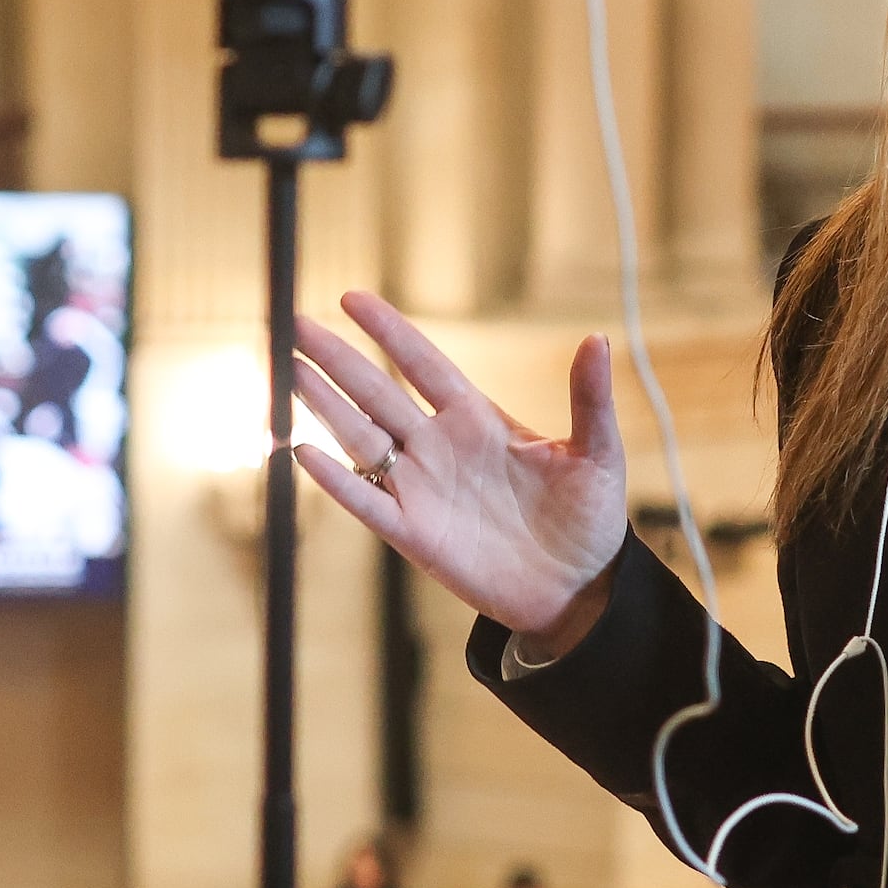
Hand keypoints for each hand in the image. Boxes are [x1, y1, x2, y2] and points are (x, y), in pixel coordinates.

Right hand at [291, 293, 625, 654]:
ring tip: (288, 368)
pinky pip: (365, 501)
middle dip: (337, 358)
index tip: (351, 298)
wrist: (579, 590)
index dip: (388, 331)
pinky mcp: (414, 534)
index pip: (423, 364)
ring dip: (324, 405)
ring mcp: (423, 489)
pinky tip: (305, 451)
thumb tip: (599, 339)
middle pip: (376, 392)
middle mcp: (440, 448)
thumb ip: (589, 398)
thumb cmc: (588, 520)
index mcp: (478, 420)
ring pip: (360, 437)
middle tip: (295, 323)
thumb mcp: (598, 454)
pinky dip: (335, 479)